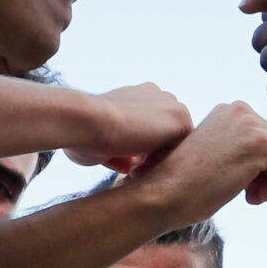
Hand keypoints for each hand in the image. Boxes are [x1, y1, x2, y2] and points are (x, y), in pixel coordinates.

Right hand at [65, 84, 191, 173]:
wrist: (85, 122)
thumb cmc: (83, 135)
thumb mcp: (100, 144)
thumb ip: (119, 151)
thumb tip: (128, 165)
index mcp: (136, 96)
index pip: (151, 127)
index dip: (141, 151)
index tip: (127, 165)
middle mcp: (155, 95)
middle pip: (165, 135)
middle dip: (153, 156)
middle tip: (133, 171)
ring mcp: (171, 105)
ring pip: (175, 144)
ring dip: (159, 161)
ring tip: (137, 172)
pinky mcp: (182, 119)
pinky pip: (183, 150)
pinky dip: (166, 164)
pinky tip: (143, 167)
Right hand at [132, 102, 266, 219]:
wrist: (161, 195)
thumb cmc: (183, 187)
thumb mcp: (217, 158)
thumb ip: (243, 151)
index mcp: (229, 111)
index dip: (263, 169)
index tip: (242, 186)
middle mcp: (241, 109)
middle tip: (247, 194)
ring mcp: (251, 123)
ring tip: (249, 195)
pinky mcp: (261, 142)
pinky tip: (252, 196)